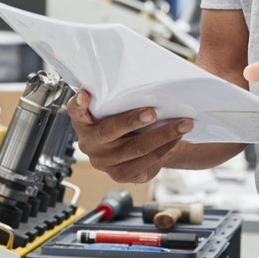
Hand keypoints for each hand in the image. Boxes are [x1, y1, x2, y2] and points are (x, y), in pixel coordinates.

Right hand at [67, 90, 194, 183]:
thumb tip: (139, 82)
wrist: (138, 146)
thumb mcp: (117, 108)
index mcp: (83, 123)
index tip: (85, 95)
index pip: (76, 111)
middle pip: (110, 131)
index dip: (79, 104)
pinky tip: (177, 138)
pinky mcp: (121, 175)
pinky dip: (165, 149)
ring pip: (135, 149)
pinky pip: (146, 163)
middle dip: (133, 121)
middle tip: (153, 112)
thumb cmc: (124, 120)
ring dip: (162, 136)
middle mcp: (90, 144)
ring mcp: (105, 163)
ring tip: (183, 124)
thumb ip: (117, 99)